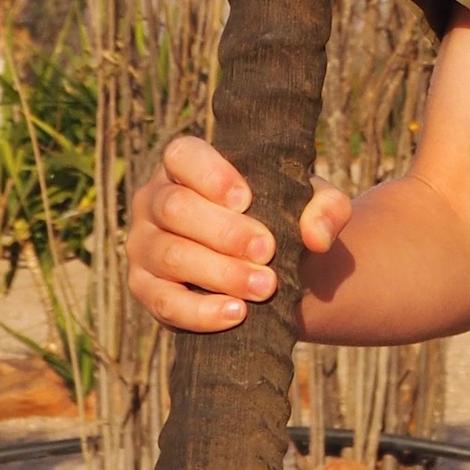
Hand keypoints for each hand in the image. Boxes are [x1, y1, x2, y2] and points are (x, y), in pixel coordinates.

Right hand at [123, 134, 352, 333]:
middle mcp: (154, 200)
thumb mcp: (312, 203)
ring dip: (220, 273)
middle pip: (175, 209)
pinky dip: (200, 311)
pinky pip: (164, 302)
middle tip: (268, 251)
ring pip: (171, 256)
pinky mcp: (146, 289)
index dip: (210, 174)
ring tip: (265, 286)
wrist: (268, 267)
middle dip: (224, 232)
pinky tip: (236, 314)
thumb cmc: (281, 218)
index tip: (246, 198)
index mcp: (184, 165)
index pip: (183, 155)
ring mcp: (143, 246)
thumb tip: (316, 235)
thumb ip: (326, 207)